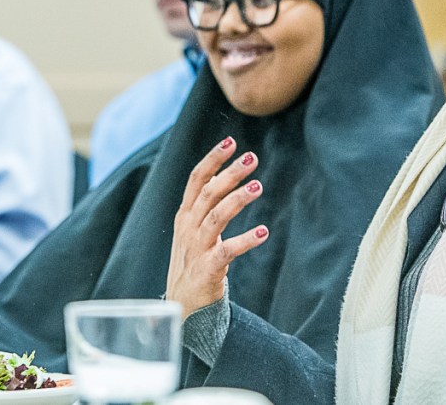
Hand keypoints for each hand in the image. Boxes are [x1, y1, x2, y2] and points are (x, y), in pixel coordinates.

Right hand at [165, 137, 268, 318]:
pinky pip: (227, 251)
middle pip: (208, 193)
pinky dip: (245, 240)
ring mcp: (196, 249)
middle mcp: (188, 228)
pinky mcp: (207, 269)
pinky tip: (263, 232)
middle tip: (252, 157)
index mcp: (185, 215)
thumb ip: (205, 206)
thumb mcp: (193, 230)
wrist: (182, 305)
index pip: (196, 180)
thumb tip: (225, 178)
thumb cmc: (193, 262)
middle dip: (230, 173)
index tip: (231, 141)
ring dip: (237, 200)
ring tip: (258, 186)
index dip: (212, 159)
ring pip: (216, 217)